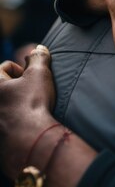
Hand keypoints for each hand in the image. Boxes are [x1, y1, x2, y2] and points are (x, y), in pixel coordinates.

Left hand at [0, 45, 57, 178]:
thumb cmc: (32, 103)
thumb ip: (38, 57)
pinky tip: (26, 122)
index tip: (33, 79)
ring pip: (5, 103)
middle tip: (31, 92)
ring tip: (29, 108)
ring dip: (15, 102)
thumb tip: (38, 48)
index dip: (22, 69)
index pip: (5, 66)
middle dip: (17, 86)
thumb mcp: (39, 73)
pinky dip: (14, 118)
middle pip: (4, 86)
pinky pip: (6, 119)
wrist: (29, 138)